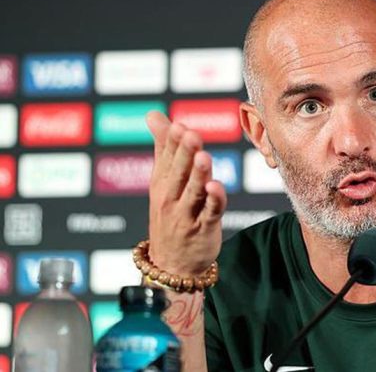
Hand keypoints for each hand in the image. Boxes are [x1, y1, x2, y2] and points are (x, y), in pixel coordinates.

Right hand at [145, 111, 226, 275]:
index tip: (178, 126)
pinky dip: (213, 200)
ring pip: (193, 191)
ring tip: (203, 156)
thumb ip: (162, 147)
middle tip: (190, 135)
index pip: (166, 158)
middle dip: (184, 153)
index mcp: (161, 182)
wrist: (172, 264)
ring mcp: (187, 214)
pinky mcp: (204, 228)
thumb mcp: (162, 181)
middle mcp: (171, 197)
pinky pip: (210, 213)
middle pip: (178, 172)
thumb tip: (154, 115)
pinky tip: (216, 187)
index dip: (172, 142)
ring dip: (198, 174)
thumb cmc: (170, 214)